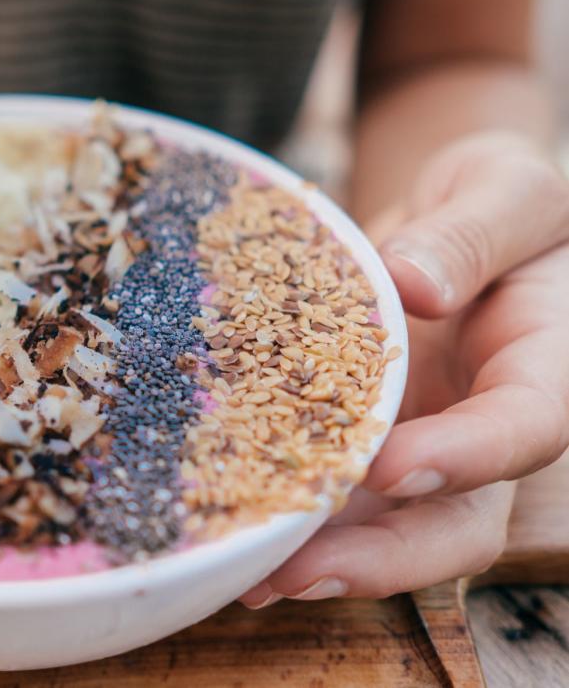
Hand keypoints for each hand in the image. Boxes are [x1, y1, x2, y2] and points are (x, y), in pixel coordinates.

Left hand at [242, 133, 568, 605]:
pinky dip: (289, 516)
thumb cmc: (491, 198)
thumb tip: (416, 284)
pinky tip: (227, 528)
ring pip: (390, 530)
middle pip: (459, 522)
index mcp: (541, 367)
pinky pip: (335, 493)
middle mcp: (483, 426)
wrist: (448, 217)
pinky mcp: (364, 440)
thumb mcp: (501, 186)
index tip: (388, 468)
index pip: (522, 428)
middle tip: (298, 573)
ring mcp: (424, 444)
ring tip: (243, 577)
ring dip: (323, 562)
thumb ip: (472, 233)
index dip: (462, 459)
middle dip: (384, 558)